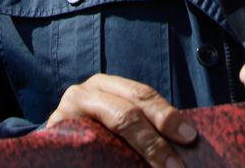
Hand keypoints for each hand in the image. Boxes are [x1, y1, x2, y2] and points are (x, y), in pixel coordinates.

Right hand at [46, 73, 197, 166]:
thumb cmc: (93, 133)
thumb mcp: (117, 122)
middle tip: (175, 166)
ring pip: (108, 128)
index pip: (142, 95)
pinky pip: (87, 146)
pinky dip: (109, 161)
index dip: (166, 115)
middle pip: (126, 113)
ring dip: (140, 151)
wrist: (54, 145)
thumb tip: (185, 143)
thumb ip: (142, 127)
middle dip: (154, 142)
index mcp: (107, 86)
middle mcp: (85, 92)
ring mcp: (66, 111)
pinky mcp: (55, 132)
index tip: (190, 137)